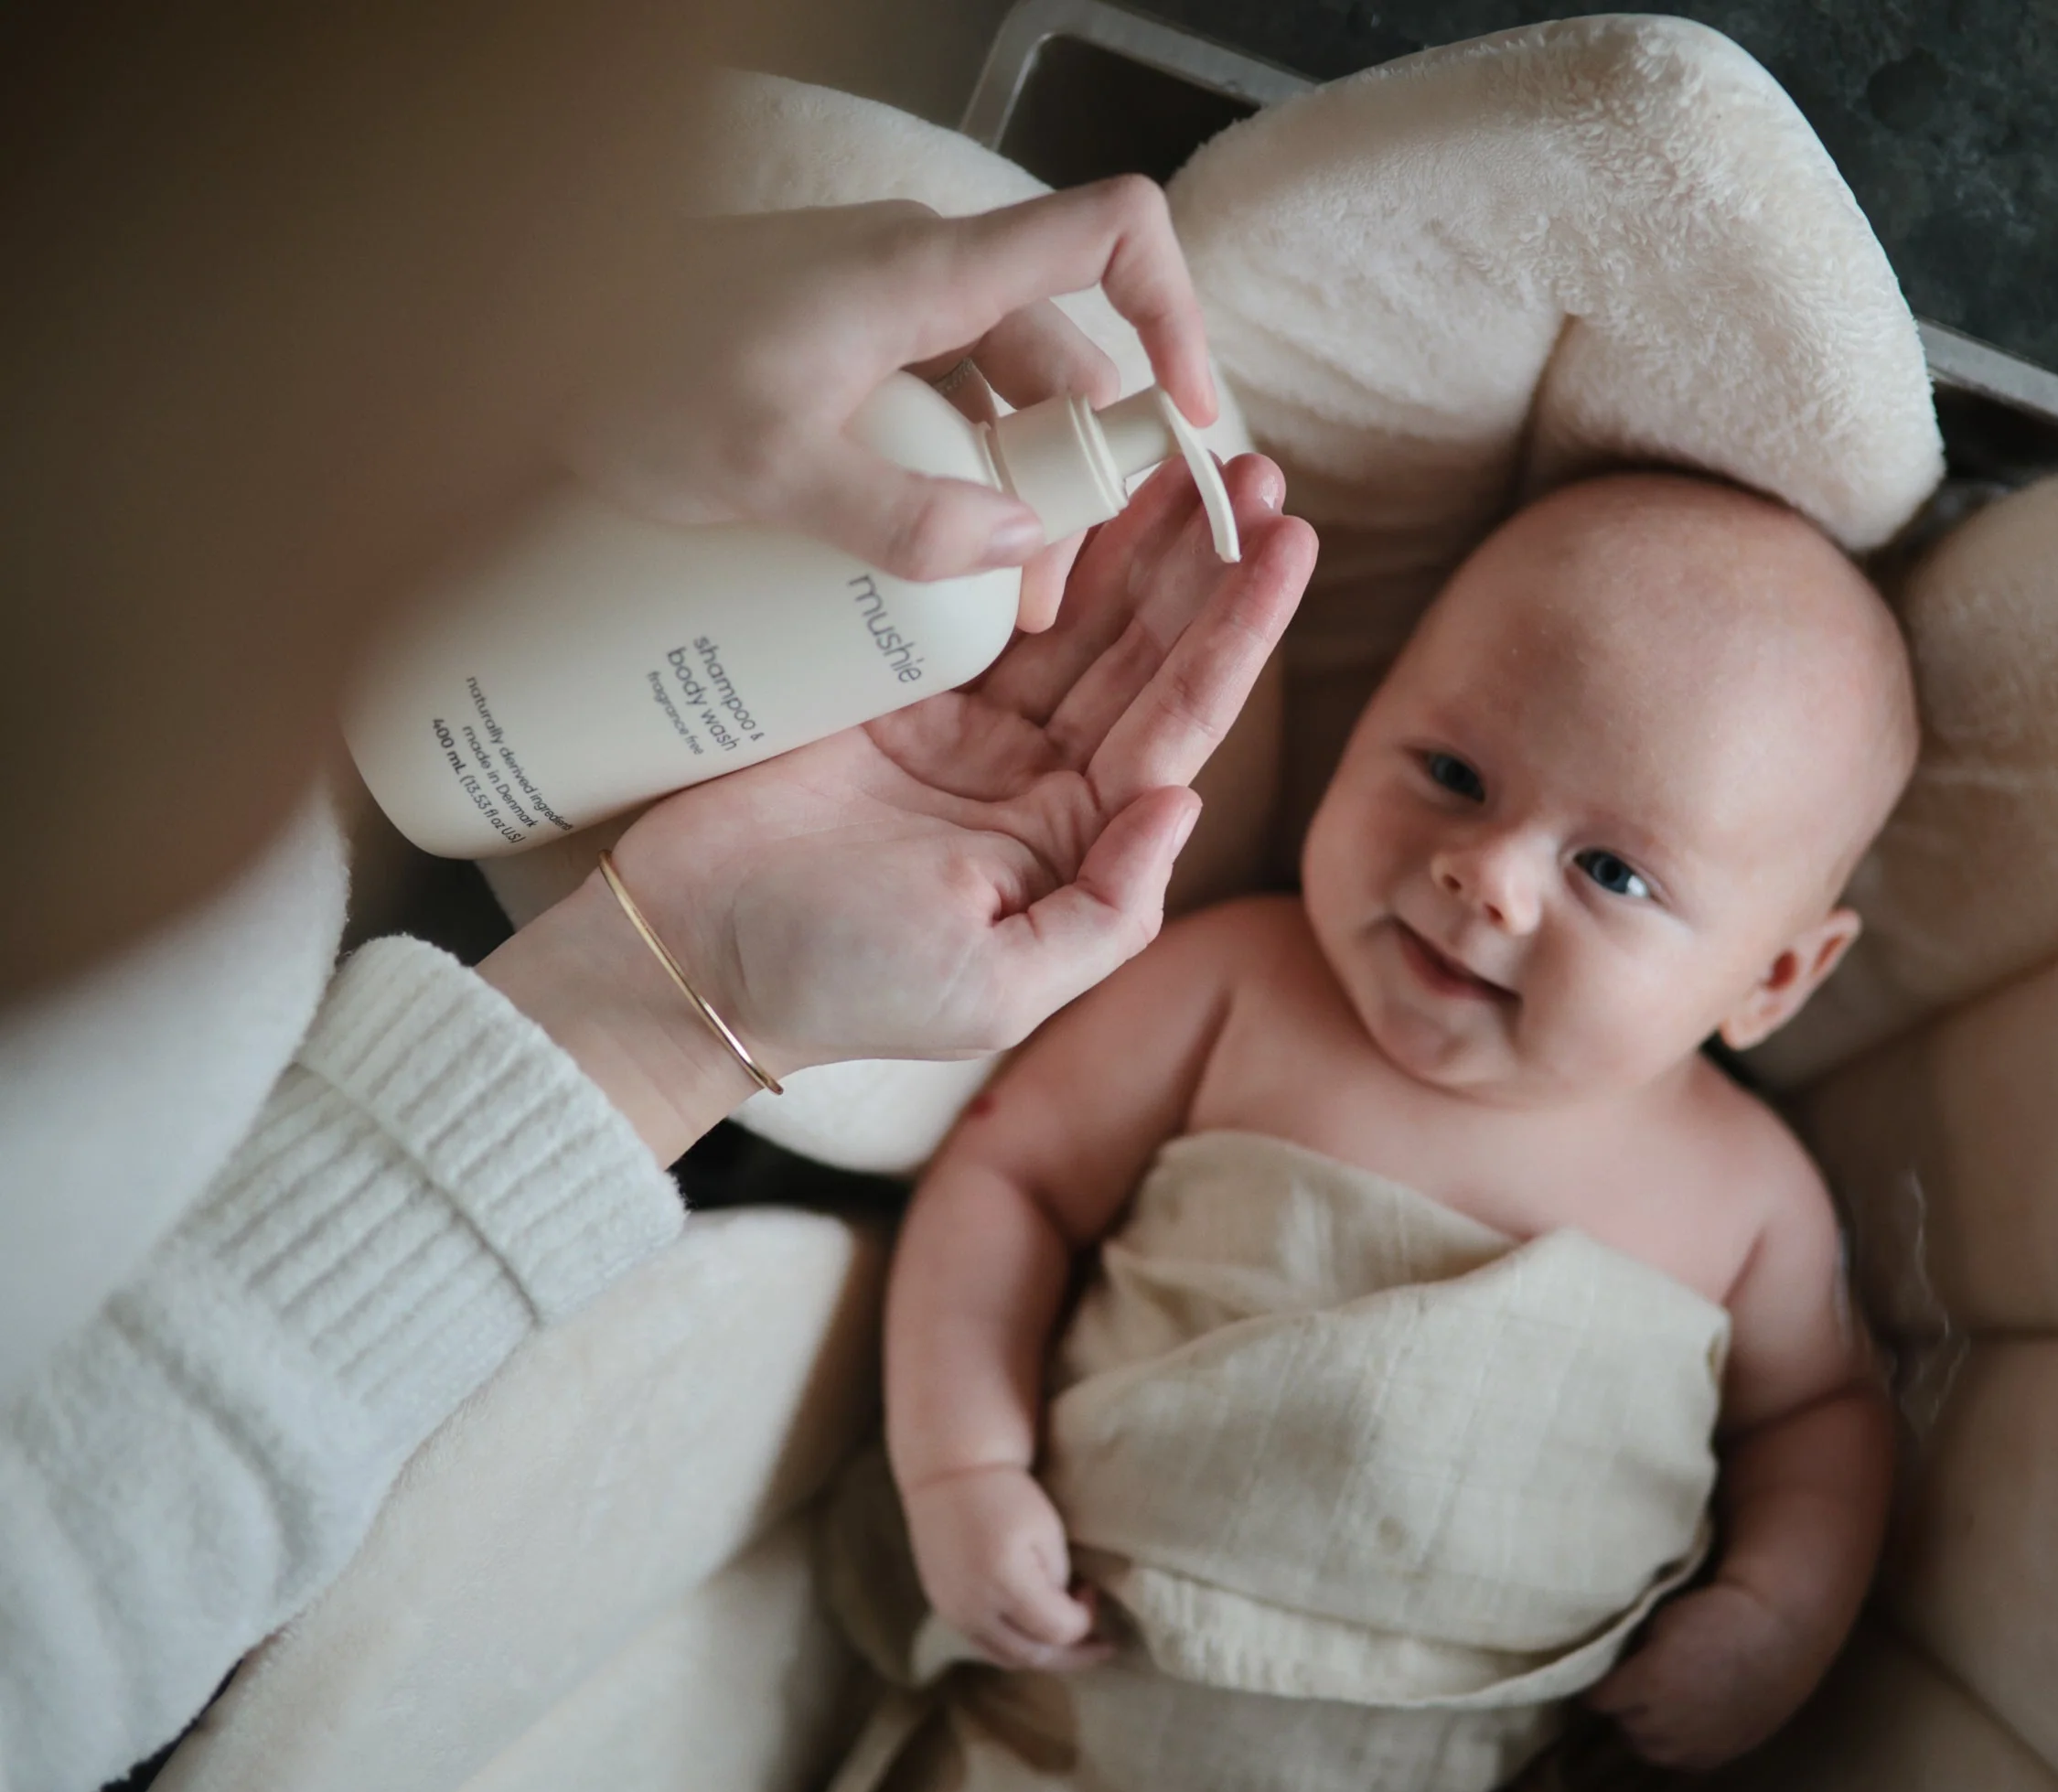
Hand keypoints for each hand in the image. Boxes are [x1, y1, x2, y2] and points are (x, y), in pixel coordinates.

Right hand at [480, 452, 1310, 1160]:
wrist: (686, 955)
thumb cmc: (838, 988)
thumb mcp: (995, 989)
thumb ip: (1104, 913)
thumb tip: (1183, 802)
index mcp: (1074, 848)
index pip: (1176, 724)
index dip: (1236, 632)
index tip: (1286, 541)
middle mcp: (1036, 787)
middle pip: (1139, 655)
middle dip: (1201, 563)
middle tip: (1251, 464)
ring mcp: (967, 735)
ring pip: (1071, 619)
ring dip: (1130, 541)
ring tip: (1182, 450)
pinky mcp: (892, 694)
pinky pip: (975, 607)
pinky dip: (1023, 546)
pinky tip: (1063, 483)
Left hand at [565, 185, 1219, 630]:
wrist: (507, 327)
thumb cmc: (622, 374)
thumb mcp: (765, 467)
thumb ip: (898, 512)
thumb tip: (1020, 544)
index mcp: (925, 273)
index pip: (1112, 234)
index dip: (1179, 314)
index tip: (1193, 423)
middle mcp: (917, 275)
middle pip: (1059, 358)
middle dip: (1075, 476)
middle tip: (1038, 597)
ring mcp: (875, 310)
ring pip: (995, 395)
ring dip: (1010, 492)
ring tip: (979, 604)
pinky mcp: (834, 349)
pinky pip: (933, 406)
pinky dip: (950, 477)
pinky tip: (914, 557)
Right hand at [902, 1465, 1109, 1671]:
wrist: (948, 1475)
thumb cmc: (1006, 1494)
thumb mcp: (1046, 1532)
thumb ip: (1058, 1582)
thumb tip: (1065, 1614)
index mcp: (1004, 1582)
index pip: (1058, 1630)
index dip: (1086, 1618)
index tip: (1091, 1591)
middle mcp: (974, 1607)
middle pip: (1034, 1655)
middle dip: (1075, 1653)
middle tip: (1103, 1642)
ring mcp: (955, 1613)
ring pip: (1009, 1658)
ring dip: (1047, 1657)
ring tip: (1075, 1646)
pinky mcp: (945, 1610)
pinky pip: (987, 1646)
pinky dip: (1017, 1647)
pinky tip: (1038, 1635)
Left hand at [1586, 1579, 1822, 1772]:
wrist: (1780, 1634)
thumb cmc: (1717, 1615)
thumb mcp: (1661, 1623)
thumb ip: (1634, 1655)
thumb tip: (1617, 1670)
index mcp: (1646, 1686)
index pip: (1598, 1699)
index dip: (1595, 1687)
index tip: (1595, 1677)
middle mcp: (1666, 1724)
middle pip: (1623, 1724)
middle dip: (1621, 1706)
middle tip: (1627, 1687)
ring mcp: (1696, 1744)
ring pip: (1649, 1749)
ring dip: (1644, 1730)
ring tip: (1651, 1707)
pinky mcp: (1721, 1754)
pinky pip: (1682, 1760)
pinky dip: (1674, 1743)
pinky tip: (1680, 1723)